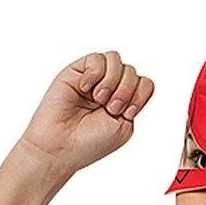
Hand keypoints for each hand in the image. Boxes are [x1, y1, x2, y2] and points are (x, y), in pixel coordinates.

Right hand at [21, 51, 155, 173]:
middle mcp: (110, 88)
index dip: (140, 95)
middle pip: (132, 71)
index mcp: (124, 103)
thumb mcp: (124, 127)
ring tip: (98, 99)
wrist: (61, 145)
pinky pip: (97, 59)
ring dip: (112, 82)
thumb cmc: (90, 143)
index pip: (144, 84)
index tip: (127, 114)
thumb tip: (132, 76)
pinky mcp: (78, 70)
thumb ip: (135, 101)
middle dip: (125, 91)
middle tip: (110, 108)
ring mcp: (94, 78)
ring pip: (116, 60)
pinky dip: (94, 74)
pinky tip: (85, 88)